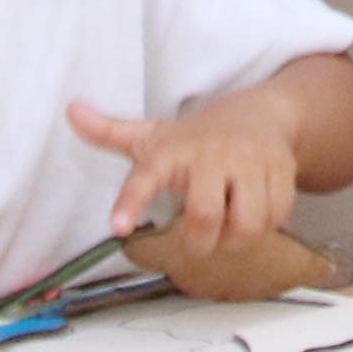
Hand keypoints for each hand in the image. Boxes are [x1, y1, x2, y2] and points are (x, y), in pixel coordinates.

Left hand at [70, 88, 301, 248]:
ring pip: (247, 222)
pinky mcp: (281, 167)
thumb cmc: (200, 135)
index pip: (145, 175)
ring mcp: (249, 159)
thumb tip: (71, 110)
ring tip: (228, 227)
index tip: (118, 228)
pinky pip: (276, 215)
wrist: (263, 112)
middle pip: (204, 215)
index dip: (132, 202)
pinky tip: (254, 212)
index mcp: (171, 149)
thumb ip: (111, 132)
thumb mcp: (154, 135)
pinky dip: (266, 225)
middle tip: (198, 238)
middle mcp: (210, 152)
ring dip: (237, 237)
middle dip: (200, 241)